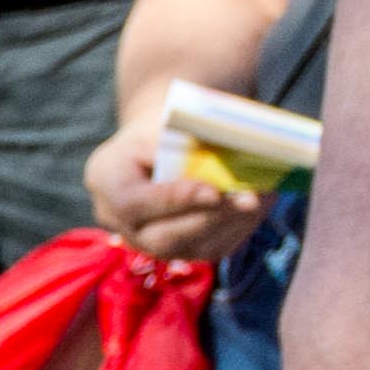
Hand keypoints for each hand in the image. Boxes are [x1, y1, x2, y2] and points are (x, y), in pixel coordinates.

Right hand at [87, 124, 260, 266]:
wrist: (166, 138)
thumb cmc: (172, 122)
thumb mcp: (173, 120)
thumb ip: (191, 142)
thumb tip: (233, 161)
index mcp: (106, 177)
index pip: (132, 203)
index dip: (174, 201)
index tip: (213, 192)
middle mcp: (116, 218)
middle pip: (158, 237)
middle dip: (209, 218)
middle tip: (249, 201)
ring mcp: (143, 239)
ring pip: (188, 248)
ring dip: (229, 224)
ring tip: (263, 198)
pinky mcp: (174, 249)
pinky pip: (207, 249)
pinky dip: (238, 228)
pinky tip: (259, 205)